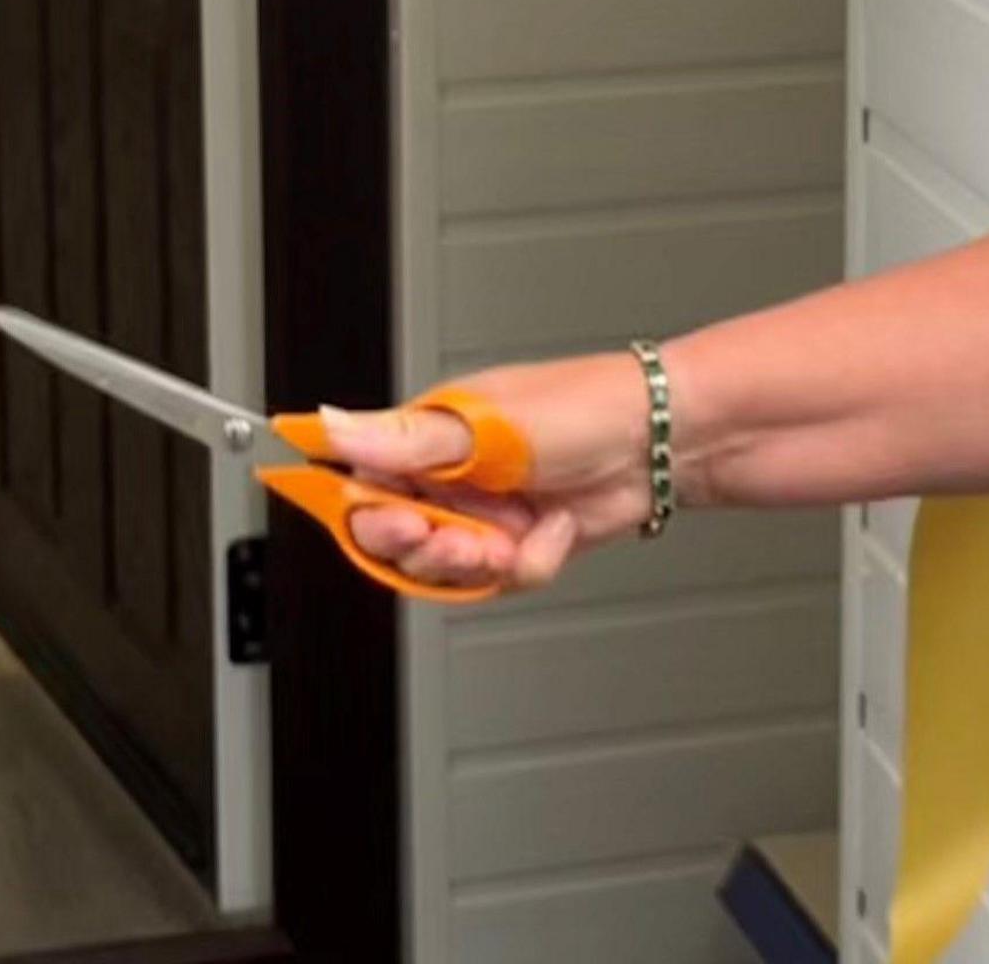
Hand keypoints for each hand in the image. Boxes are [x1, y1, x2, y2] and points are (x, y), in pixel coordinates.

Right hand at [323, 351, 660, 595]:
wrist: (660, 443)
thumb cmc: (581, 406)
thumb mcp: (482, 425)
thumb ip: (402, 439)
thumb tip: (328, 425)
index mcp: (425, 438)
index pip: (361, 484)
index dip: (363, 515)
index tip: (389, 525)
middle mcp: (448, 477)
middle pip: (398, 541)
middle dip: (428, 548)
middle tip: (454, 538)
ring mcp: (484, 514)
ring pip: (448, 571)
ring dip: (479, 563)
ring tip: (506, 540)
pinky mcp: (518, 547)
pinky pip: (502, 581)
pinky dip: (531, 563)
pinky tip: (554, 527)